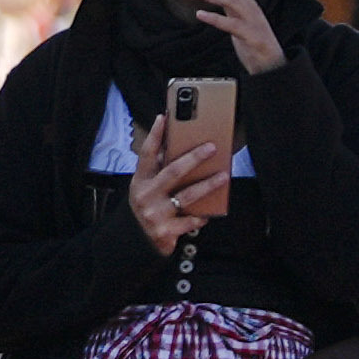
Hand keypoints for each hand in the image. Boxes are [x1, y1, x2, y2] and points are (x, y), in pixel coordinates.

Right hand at [126, 117, 227, 254]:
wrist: (135, 240)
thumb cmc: (147, 206)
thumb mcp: (146, 186)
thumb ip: (159, 170)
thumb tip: (180, 146)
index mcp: (140, 180)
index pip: (147, 154)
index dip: (155, 135)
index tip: (164, 117)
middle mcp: (146, 195)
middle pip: (173, 172)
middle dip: (194, 158)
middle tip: (211, 147)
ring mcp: (155, 213)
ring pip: (187, 196)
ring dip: (207, 185)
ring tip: (223, 176)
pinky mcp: (165, 231)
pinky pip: (190, 221)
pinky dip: (201, 216)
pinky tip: (209, 212)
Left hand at [168, 0, 286, 75]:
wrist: (273, 62)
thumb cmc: (253, 41)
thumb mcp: (239, 19)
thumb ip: (228, 6)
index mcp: (244, 1)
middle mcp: (248, 5)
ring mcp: (251, 19)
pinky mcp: (251, 35)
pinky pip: (232, 25)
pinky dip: (216, 19)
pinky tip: (200, 15)